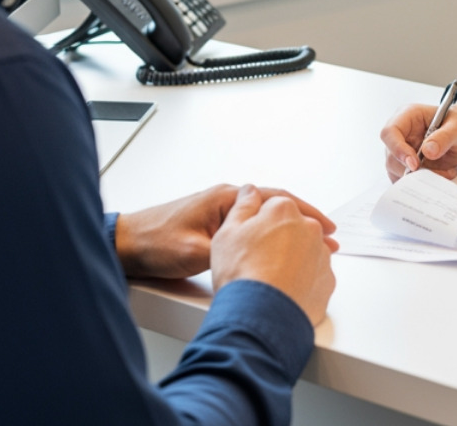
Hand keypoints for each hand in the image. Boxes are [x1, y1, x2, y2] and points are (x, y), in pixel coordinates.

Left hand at [116, 184, 335, 279]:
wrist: (126, 243)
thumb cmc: (153, 241)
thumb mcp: (192, 251)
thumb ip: (226, 251)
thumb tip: (254, 257)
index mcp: (225, 199)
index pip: (276, 198)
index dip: (304, 213)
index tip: (325, 228)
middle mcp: (226, 201)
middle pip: (277, 205)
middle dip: (305, 220)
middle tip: (330, 238)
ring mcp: (221, 212)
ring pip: (266, 217)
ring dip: (290, 228)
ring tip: (313, 244)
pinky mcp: (215, 226)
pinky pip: (254, 226)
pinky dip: (273, 235)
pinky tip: (281, 248)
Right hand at [210, 185, 337, 326]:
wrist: (259, 315)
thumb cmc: (241, 273)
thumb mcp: (227, 232)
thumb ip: (242, 206)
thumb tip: (250, 191)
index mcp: (284, 210)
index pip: (272, 208)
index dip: (257, 224)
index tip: (250, 239)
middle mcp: (308, 228)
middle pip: (292, 228)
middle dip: (278, 240)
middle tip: (258, 261)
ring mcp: (321, 255)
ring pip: (305, 252)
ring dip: (293, 260)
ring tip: (270, 280)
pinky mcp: (327, 281)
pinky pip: (314, 276)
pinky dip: (303, 282)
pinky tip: (284, 292)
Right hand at [379, 102, 456, 180]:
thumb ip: (444, 137)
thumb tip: (427, 152)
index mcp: (407, 116)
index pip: (390, 133)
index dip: (397, 149)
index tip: (414, 164)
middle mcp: (401, 134)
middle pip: (391, 156)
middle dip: (412, 170)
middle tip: (438, 174)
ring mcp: (403, 150)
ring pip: (397, 171)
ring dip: (419, 178)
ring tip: (446, 173)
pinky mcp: (409, 165)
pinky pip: (406, 179)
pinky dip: (421, 183)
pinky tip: (442, 176)